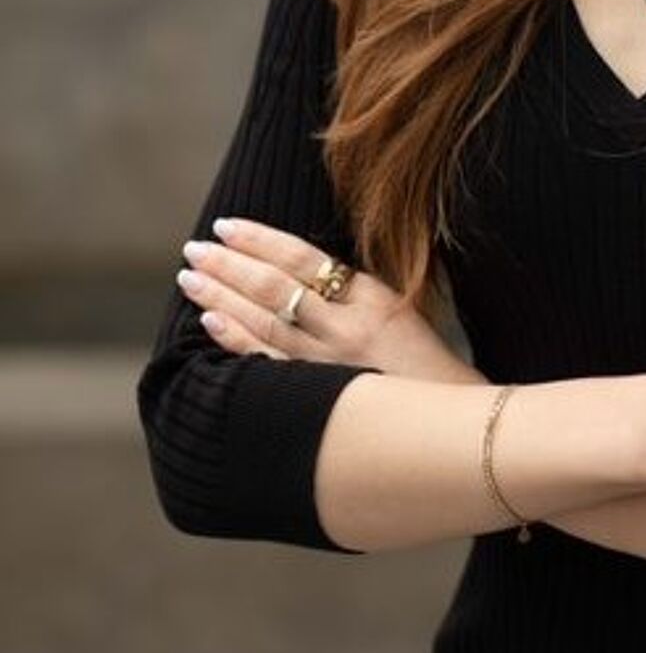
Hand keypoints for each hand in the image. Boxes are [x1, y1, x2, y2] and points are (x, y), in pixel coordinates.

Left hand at [175, 216, 481, 384]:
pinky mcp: (316, 395)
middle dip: (230, 263)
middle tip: (194, 248)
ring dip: (221, 295)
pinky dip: (235, 339)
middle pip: (274, 286)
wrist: (449, 426)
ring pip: (262, 320)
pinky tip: (210, 321)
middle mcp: (345, 325)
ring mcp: (327, 362)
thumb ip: (359, 292)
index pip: (303, 257)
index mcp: (372, 297)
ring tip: (190, 276)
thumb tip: (309, 270)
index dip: (260, 240)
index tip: (226, 226)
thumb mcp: (407, 312)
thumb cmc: (430, 367)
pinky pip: (265, 363)